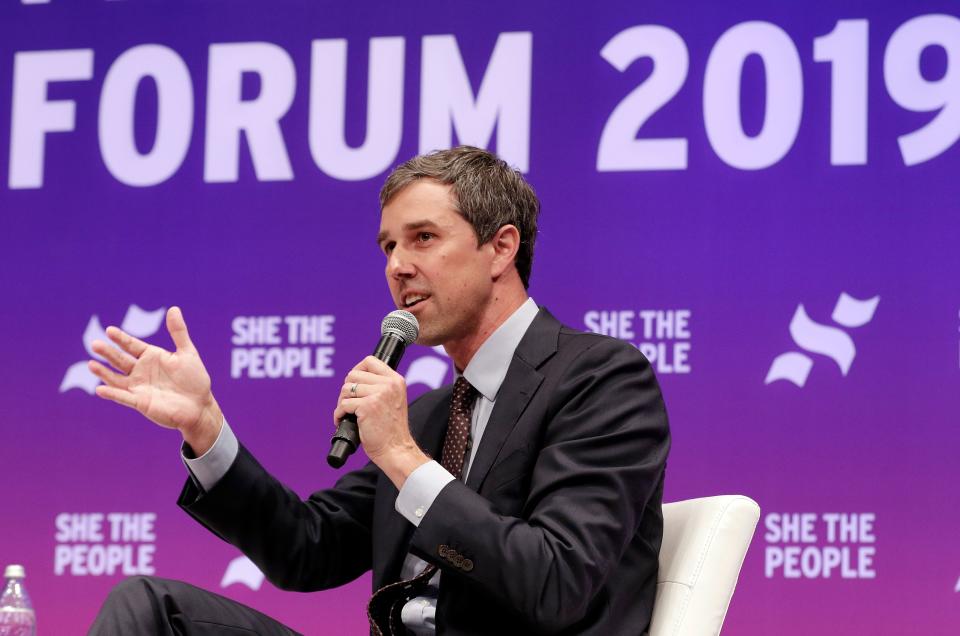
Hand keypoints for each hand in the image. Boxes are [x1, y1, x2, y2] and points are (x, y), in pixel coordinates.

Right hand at [88, 306, 221, 453]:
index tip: (109, 330)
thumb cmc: (195, 379)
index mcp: (151, 356)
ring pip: (116, 378)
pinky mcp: (140, 402)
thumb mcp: (187, 353)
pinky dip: (112, 394)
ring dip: (103, 372)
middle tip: (95, 344)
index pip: (131, 345)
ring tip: (91, 364)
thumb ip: (178, 332)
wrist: (200, 405)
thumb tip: (173, 308)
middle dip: (108, 352)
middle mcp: (141, 371)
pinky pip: (123, 397)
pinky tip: (100, 389)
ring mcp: (139, 387)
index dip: (121, 338)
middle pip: (120, 360)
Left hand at [334, 356, 427, 485]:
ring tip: (347, 413)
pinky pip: (343, 404)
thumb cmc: (391, 430)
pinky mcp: (367, 406)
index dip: (357, 370)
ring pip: (346, 389)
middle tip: (349, 404)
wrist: (396, 449)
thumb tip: (354, 379)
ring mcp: (378, 394)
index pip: (370, 361)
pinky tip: (343, 421)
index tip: (354, 383)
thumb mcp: (392, 400)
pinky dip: (339, 414)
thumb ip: (380, 387)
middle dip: (347, 390)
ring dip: (341, 402)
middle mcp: (389, 384)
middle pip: (354, 375)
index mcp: (396, 380)